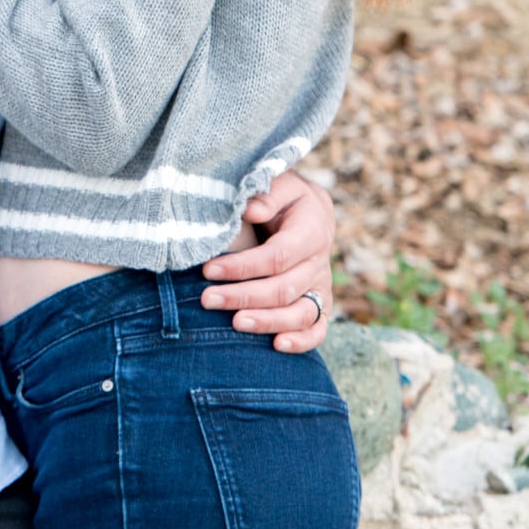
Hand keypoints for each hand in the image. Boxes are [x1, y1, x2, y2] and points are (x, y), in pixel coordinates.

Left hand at [200, 170, 335, 353]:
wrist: (310, 212)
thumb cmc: (284, 197)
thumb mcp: (278, 183)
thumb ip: (266, 194)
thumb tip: (251, 210)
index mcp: (311, 231)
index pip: (277, 256)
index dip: (242, 266)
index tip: (208, 270)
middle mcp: (319, 263)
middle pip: (284, 288)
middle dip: (243, 296)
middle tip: (207, 300)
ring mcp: (321, 287)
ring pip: (301, 313)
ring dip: (267, 321)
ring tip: (235, 324)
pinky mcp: (320, 304)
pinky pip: (317, 329)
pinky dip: (302, 341)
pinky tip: (276, 346)